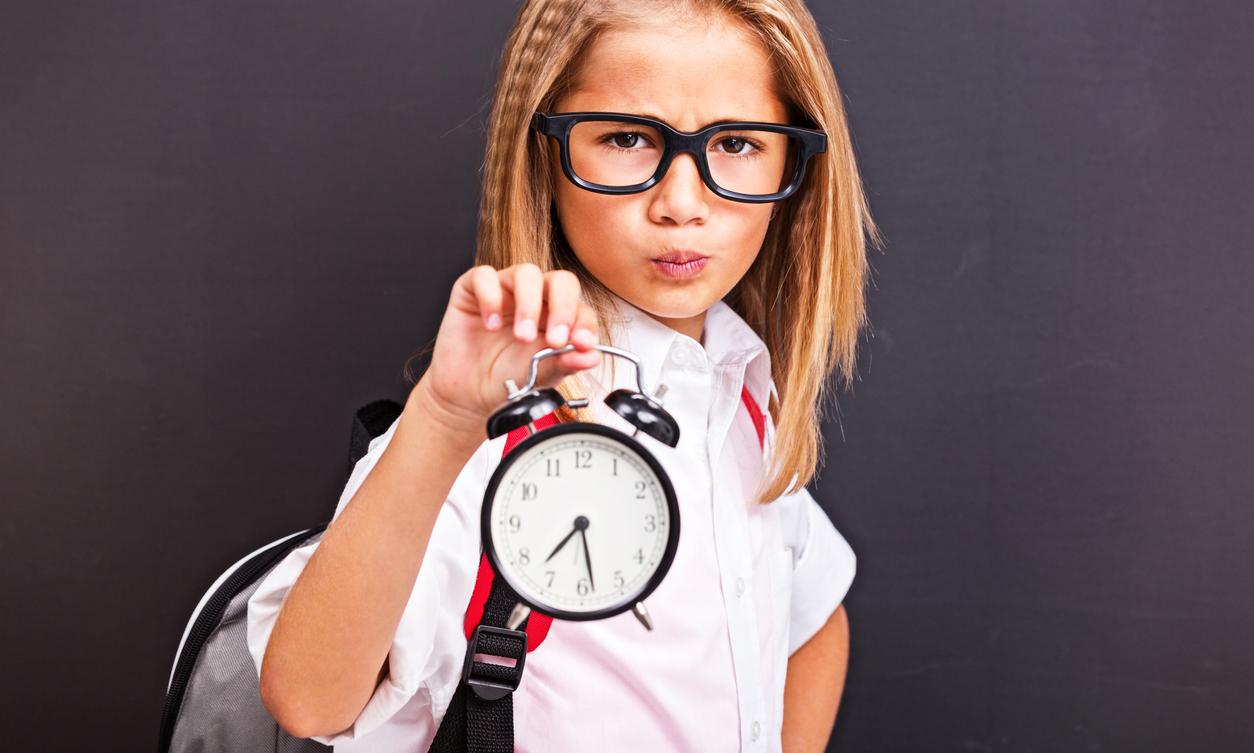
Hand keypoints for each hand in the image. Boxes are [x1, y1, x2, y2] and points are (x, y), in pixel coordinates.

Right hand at [409, 263, 601, 442]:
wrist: (468, 396)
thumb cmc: (506, 380)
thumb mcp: (541, 376)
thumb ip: (565, 363)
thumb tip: (592, 356)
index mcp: (557, 317)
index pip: (580, 307)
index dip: (584, 323)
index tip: (582, 344)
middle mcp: (535, 298)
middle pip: (560, 281)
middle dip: (563, 308)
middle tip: (555, 340)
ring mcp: (505, 290)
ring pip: (526, 273)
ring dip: (529, 305)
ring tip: (523, 337)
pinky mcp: (472, 290)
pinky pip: (484, 275)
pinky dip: (490, 297)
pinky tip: (491, 325)